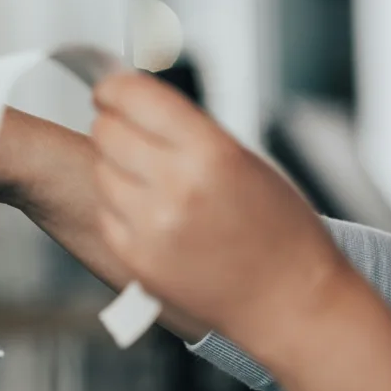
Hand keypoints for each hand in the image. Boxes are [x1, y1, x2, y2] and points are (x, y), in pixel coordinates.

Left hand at [87, 72, 352, 344]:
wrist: (290, 302)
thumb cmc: (280, 231)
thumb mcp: (245, 160)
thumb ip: (188, 131)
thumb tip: (136, 102)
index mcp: (211, 152)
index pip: (134, 97)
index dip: (114, 88)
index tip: (109, 90)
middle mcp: (176, 186)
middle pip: (107, 131)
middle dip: (113, 125)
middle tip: (127, 131)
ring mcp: (152, 226)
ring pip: (101, 170)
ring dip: (116, 167)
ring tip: (150, 179)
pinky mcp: (136, 258)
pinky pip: (105, 212)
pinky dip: (119, 207)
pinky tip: (150, 212)